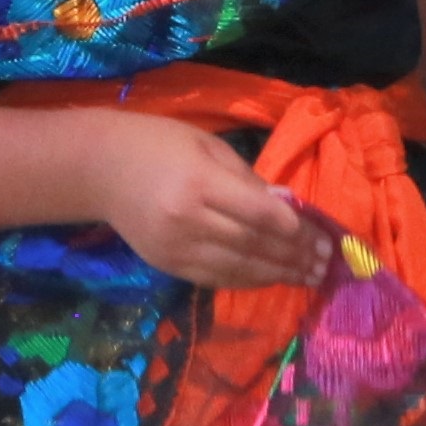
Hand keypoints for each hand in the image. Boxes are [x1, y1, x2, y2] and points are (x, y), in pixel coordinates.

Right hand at [94, 120, 333, 291]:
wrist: (100, 169)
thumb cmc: (159, 144)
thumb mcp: (208, 146)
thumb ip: (248, 178)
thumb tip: (288, 204)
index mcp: (200, 184)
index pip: (259, 214)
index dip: (295, 230)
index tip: (322, 237)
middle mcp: (188, 221)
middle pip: (254, 245)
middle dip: (294, 256)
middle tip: (325, 262)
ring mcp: (176, 249)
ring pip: (238, 268)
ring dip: (278, 274)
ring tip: (307, 277)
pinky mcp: (168, 266)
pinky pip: (216, 279)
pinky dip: (248, 280)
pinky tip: (271, 278)